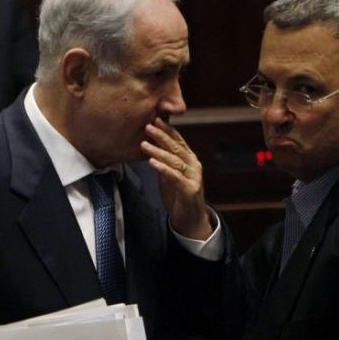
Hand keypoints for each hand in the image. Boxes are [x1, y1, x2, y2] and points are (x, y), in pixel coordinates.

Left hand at [141, 117, 212, 239]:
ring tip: (144, 144)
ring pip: (175, 160)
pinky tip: (152, 163)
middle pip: (176, 147)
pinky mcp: (190, 189)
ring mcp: (194, 177)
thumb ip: (163, 163)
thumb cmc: (179, 197)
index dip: (167, 130)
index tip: (155, 119)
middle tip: (148, 126)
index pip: (178, 141)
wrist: (191, 220)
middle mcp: (194, 165)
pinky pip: (175, 176)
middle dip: (161, 136)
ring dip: (158, 152)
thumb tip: (151, 148)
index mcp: (189, 159)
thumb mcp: (168, 177)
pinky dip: (163, 169)